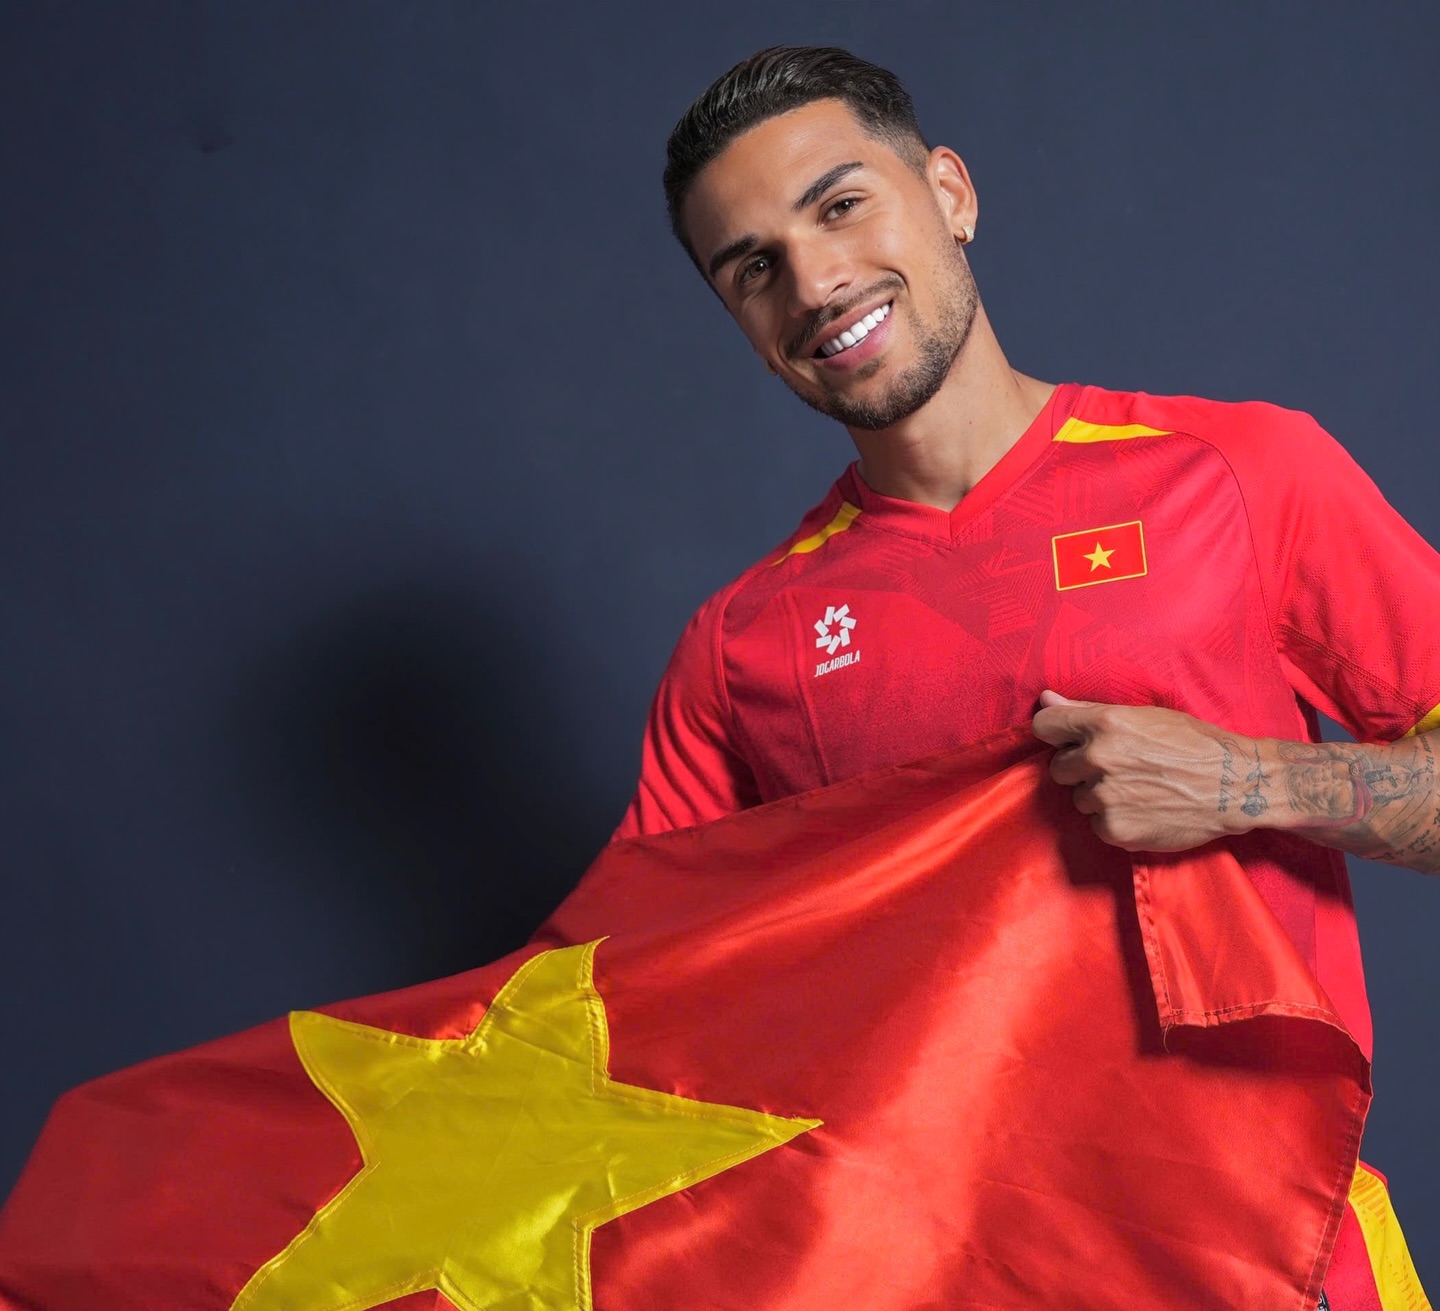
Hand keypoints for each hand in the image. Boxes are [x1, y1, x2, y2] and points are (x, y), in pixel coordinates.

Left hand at [1030, 691, 1263, 851]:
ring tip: (1137, 789)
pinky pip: (1096, 824)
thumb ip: (1088, 710)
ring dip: (1099, 796)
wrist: (1236, 785)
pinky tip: (1142, 810)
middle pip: (1058, 768)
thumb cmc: (1193, 743)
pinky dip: (1114, 821)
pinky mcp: (1115, 829)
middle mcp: (1099, 759)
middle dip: (1080, 769)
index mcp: (1104, 724)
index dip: (1056, 734)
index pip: (1044, 726)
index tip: (1069, 740)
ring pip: (1078, 798)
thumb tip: (1045, 698)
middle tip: (1118, 768)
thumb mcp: (1144, 715)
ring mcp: (1105, 797)